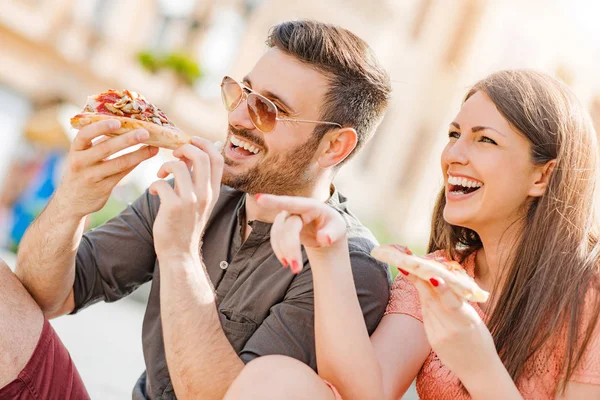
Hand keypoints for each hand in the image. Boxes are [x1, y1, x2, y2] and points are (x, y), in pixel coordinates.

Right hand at [56, 119, 157, 217]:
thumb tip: (124, 124)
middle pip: (106, 148)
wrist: (72, 201)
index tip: (118, 121)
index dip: (101, 127)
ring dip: (138, 154)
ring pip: (119, 163)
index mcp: (76, 149)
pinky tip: (146, 156)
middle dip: (127, 140)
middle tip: (145, 133)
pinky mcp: (103, 188)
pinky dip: (135, 163)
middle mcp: (81, 162)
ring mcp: (92, 176)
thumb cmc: (82, 169)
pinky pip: (123, 173)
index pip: (85, 135)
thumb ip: (98, 141)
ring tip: (154, 147)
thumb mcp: (83, 154)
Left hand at [149, 137, 223, 258]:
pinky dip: (154, 184)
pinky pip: (161, 183)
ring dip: (166, 165)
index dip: (204, 144)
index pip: (218, 159)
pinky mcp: (173, 208)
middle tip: (173, 153)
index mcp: (213, 191)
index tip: (191, 141)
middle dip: (184, 148)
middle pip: (201, 157)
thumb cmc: (185, 225)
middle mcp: (205, 194)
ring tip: (161, 174)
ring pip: (178, 166)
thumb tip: (189, 154)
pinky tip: (154, 192)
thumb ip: (196, 179)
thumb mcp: (198, 201)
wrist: (180, 254)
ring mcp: (190, 201)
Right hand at [254, 194, 346, 272]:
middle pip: (287, 228)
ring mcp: (286, 216)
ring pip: (278, 234)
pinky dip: (280, 251)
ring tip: (295, 269)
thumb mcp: (338, 230)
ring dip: (284, 252)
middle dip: (290, 248)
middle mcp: (296, 209)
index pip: (292, 204)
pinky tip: (286, 261)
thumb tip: (324, 238)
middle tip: (297, 270)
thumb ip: (332, 234)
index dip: (275, 202)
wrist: (326, 232)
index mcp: (311, 206)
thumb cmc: (332, 227)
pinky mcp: (281, 226)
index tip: (259, 199)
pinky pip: (275, 239)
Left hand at [408, 272, 498, 383]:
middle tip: (408, 263)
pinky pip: (426, 316)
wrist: (478, 370)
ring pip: (426, 306)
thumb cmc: (480, 340)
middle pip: (432, 300)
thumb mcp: (475, 320)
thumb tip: (445, 281)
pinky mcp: (432, 340)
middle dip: (420, 280)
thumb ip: (460, 303)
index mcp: (468, 321)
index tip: (432, 276)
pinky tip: (422, 291)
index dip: (442, 289)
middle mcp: (452, 328)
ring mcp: (439, 335)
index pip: (452, 302)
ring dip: (419, 287)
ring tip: (410, 269)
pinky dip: (424, 302)